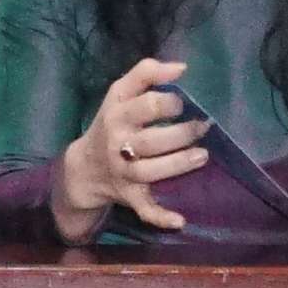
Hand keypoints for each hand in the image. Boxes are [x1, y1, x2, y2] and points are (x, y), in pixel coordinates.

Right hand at [57, 55, 204, 238]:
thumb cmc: (112, 122)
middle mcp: (119, 145)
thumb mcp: (120, 92)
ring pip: (151, 172)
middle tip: (202, 127)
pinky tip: (180, 220)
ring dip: (178, 165)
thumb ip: (147, 72)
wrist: (84, 168)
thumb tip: (181, 67)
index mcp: (117, 115)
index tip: (183, 103)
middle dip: (181, 134)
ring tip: (203, 155)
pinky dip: (160, 217)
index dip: (170, 103)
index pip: (145, 106)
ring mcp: (124, 173)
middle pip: (151, 141)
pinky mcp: (130, 196)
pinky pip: (144, 210)